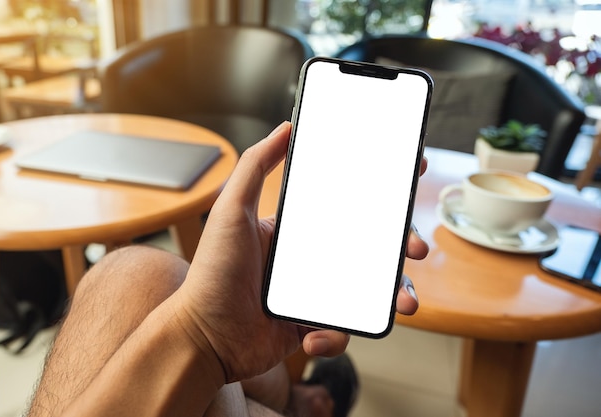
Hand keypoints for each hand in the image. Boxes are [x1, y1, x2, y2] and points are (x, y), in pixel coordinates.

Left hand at [175, 122, 428, 383]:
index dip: (381, 190)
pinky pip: (341, 329)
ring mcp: (314, 293)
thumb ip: (256, 166)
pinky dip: (333, 335)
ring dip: (393, 294)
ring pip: (368, 290)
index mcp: (297, 229)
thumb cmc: (212, 272)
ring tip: (404, 303)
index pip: (347, 203)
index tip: (409, 171)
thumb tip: (285, 127)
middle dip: (401, 245)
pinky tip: (312, 336)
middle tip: (416, 247)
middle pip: (369, 247)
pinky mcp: (312, 326)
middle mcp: (310, 259)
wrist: (201, 336)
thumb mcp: (231, 210)